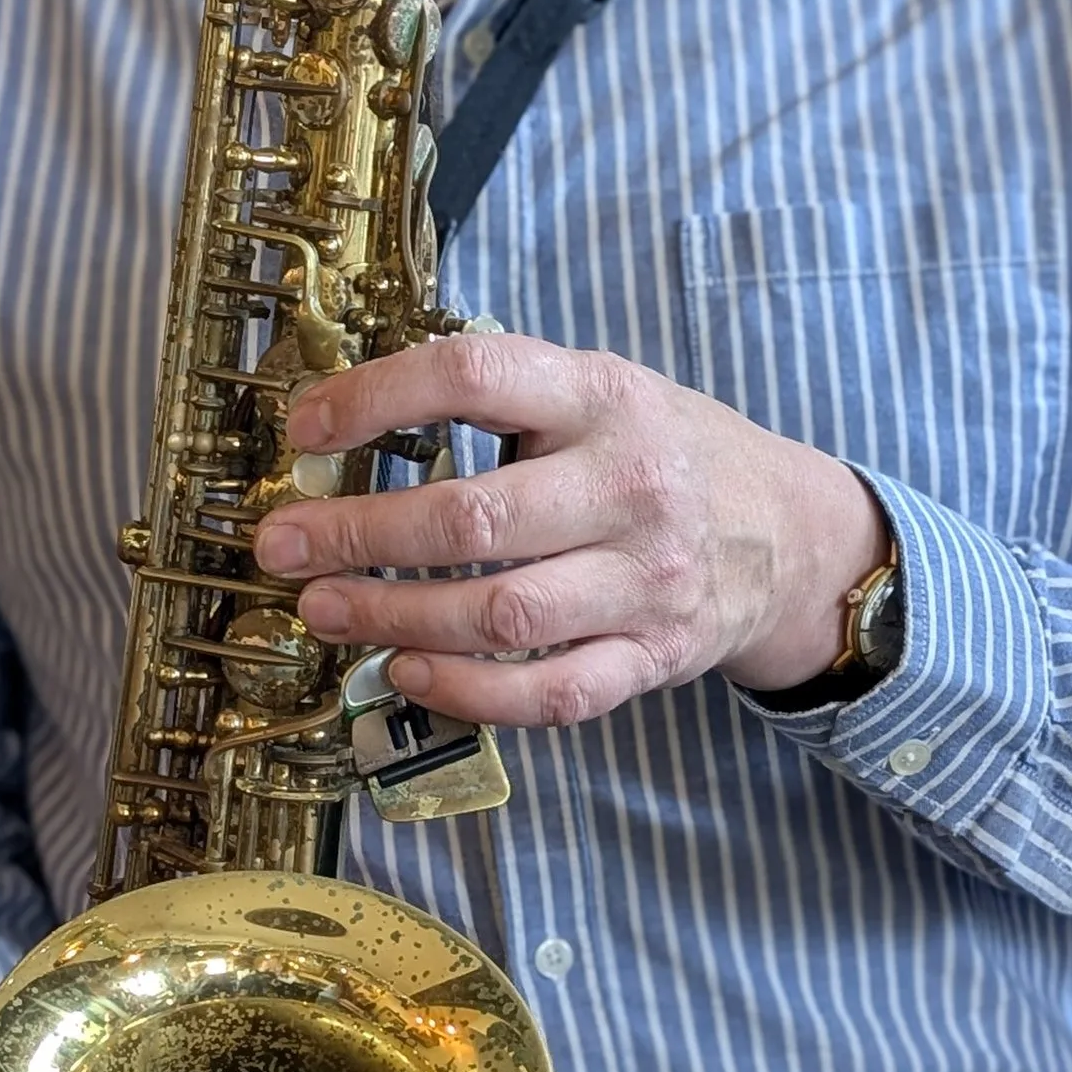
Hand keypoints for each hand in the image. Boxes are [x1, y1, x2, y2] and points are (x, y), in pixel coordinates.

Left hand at [251, 331, 888, 725]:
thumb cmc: (664, 454)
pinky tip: (406, 671)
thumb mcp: (601, 390)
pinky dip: (468, 692)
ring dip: (393, 616)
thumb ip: (503, 399)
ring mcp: (646, 581)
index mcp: (604, 397)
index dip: (375, 398)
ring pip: (501, 615)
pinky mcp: (653, 657)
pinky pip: (551, 693)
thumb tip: (348, 420)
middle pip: (472, 517)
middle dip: (356, 535)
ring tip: (324, 608)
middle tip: (282, 546)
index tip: (305, 430)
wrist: (789, 533)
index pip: (475, 378)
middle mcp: (630, 486)